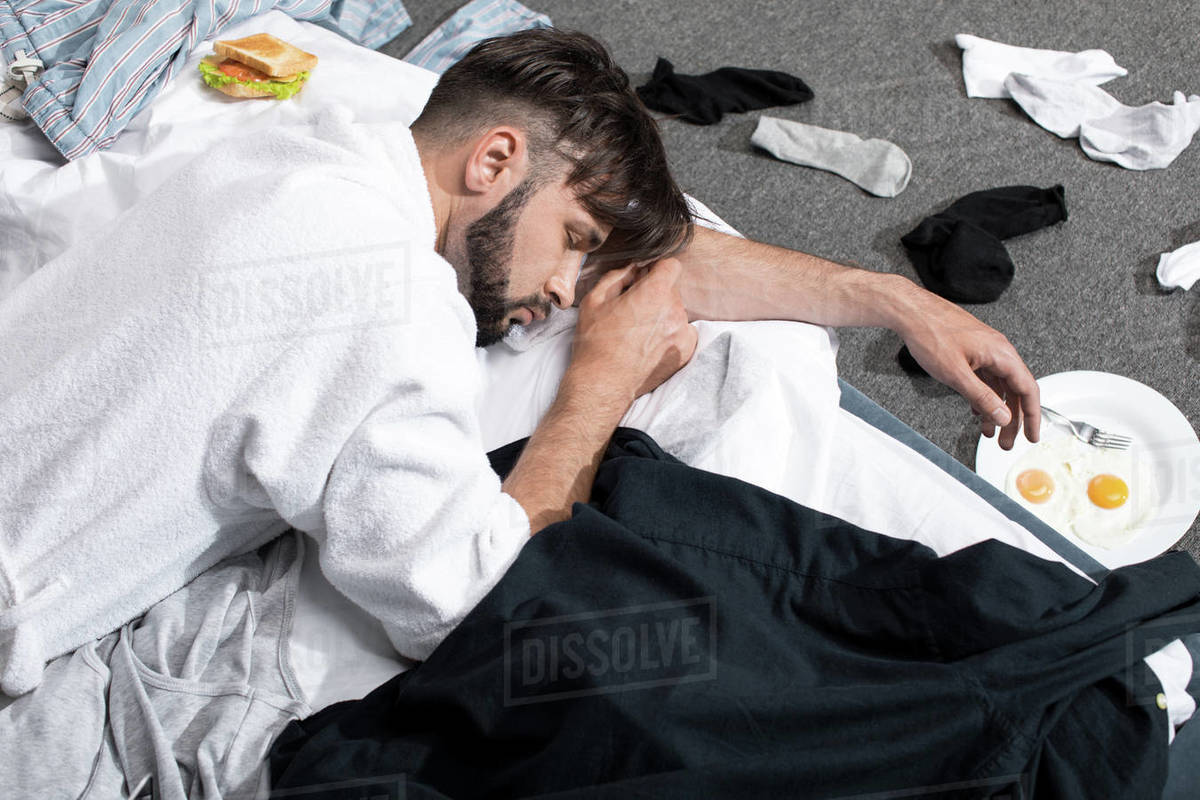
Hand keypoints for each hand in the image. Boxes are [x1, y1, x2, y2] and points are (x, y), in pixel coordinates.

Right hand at [568, 258, 697, 403]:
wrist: (603, 383)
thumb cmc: (595, 342)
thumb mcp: (595, 300)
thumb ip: (618, 276)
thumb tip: (633, 268)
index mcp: (654, 292)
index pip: (671, 266)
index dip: (657, 269)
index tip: (646, 279)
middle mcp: (674, 310)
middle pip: (672, 290)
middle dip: (656, 295)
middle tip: (634, 311)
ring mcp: (682, 332)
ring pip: (676, 312)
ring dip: (662, 316)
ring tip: (639, 332)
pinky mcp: (685, 351)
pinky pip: (683, 332)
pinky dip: (670, 334)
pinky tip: (650, 344)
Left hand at [895, 292, 1040, 449]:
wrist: (910, 311)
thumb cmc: (931, 334)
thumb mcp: (957, 374)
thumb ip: (982, 397)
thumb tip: (1003, 416)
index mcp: (1002, 354)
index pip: (1028, 390)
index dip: (1032, 416)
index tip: (1032, 436)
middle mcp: (998, 351)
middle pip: (1014, 391)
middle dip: (1011, 420)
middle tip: (1005, 442)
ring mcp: (985, 351)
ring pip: (998, 386)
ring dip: (994, 410)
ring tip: (988, 432)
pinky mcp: (972, 351)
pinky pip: (984, 378)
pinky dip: (982, 397)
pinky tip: (975, 410)